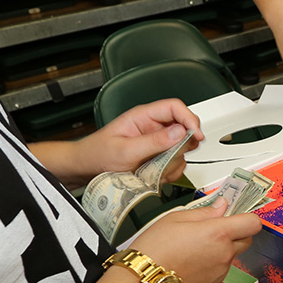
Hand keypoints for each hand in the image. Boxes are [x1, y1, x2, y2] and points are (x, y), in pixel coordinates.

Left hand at [82, 99, 202, 181]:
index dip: (189, 119)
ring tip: (158, 169)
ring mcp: (156, 143)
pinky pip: (175, 162)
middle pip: (184, 127)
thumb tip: (179, 132)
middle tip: (176, 156)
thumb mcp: (125, 150)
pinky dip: (171, 171)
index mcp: (143, 116)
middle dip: (184, 145)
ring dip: (175, 162)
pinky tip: (156, 175)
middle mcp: (153, 127)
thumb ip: (153, 141)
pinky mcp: (158, 157)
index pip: (175, 108)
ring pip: (182, 148)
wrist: (86, 169)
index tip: (196, 135)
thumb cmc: (97, 154)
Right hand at [135, 201, 262, 282]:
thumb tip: (221, 206)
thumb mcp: (176, 218)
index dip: (248, 218)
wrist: (143, 279)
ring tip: (194, 248)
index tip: (238, 216)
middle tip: (215, 230)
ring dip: (221, 250)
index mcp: (218, 233)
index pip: (252, 223)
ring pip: (231, 256)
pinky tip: (191, 262)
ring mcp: (220, 271)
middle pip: (246, 240)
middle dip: (236, 233)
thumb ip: (205, 212)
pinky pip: (219, 271)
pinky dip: (211, 265)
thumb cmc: (155, 248)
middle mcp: (224, 254)